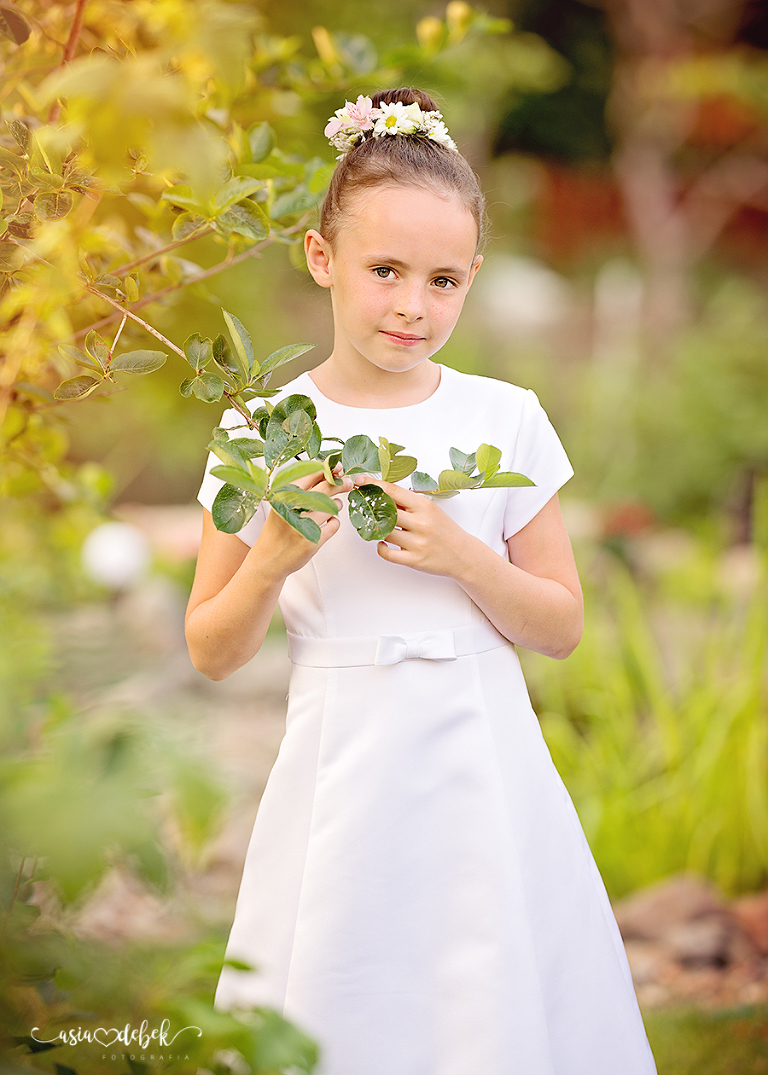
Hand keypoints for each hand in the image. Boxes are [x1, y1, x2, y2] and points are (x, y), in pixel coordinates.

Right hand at [260, 466, 352, 576]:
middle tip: (347, 482)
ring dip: (336, 504)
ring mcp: (302, 525)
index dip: (327, 469)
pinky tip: (328, 522)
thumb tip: (327, 474)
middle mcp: (291, 508)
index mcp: (282, 496)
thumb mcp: (281, 506)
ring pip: (332, 506)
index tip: (337, 468)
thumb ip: (300, 491)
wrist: (268, 560)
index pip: (309, 474)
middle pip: (324, 488)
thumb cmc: (277, 531)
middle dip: (339, 483)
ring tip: (331, 507)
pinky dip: (334, 521)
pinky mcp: (312, 540)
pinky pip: (334, 524)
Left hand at [355, 474, 474, 577]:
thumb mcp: (431, 510)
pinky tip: (382, 543)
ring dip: (376, 529)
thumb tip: (382, 494)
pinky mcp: (414, 560)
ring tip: (377, 527)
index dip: (373, 485)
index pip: (393, 491)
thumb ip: (408, 504)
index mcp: (424, 506)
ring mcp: (417, 543)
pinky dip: (380, 547)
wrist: (463, 554)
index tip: (360, 481)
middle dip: (370, 507)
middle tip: (363, 505)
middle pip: (384, 511)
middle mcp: (421, 523)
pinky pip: (387, 553)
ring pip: (384, 532)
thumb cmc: (445, 530)